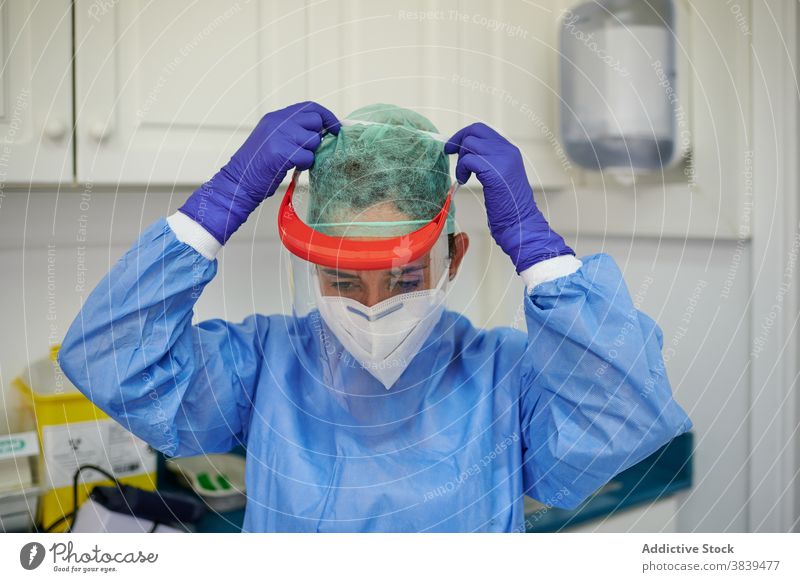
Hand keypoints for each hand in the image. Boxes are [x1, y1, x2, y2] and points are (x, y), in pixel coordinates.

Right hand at [180, 101, 339, 243]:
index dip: (326, 116)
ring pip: (313, 139)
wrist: (238, 182)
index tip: (336, 127)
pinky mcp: (280, 152)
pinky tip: (293, 167)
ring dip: (310, 153)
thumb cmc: (257, 166)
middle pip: (314, 120)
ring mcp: (278, 135)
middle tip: (310, 149)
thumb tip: (321, 131)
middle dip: (318, 137)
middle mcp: (277, 122)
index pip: (309, 107)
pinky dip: (304, 164)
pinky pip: (307, 156)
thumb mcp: (273, 139)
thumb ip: (292, 131)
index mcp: (275, 117)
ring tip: (296, 161)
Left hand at [444, 123, 572, 271]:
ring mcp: (503, 159)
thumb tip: (467, 154)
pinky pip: (469, 160)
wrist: (520, 222)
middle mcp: (508, 151)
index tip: (453, 147)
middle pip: (475, 131)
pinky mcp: (495, 171)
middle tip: (450, 155)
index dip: (464, 135)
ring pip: (470, 144)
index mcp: (510, 150)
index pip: (482, 130)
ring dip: (460, 160)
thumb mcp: (501, 177)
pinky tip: (464, 181)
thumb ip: (489, 162)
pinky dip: (461, 169)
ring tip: (463, 176)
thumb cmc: (508, 206)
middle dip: (458, 141)